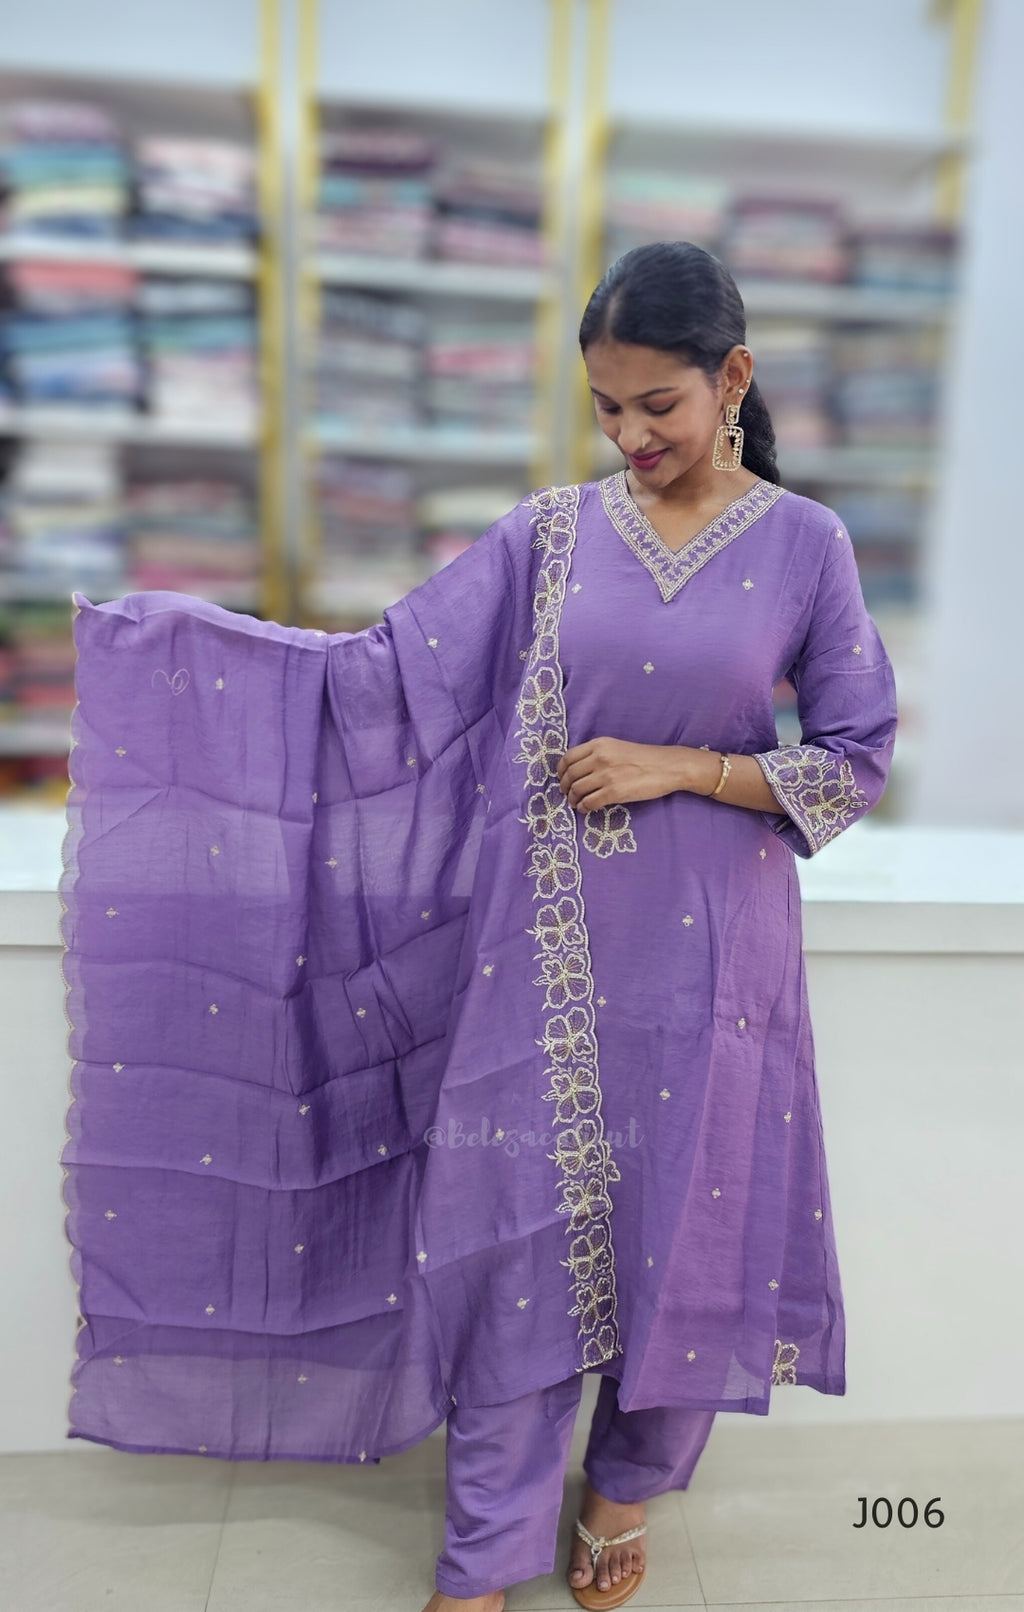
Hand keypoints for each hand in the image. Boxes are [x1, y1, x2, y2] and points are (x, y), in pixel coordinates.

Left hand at [556, 737, 684, 811]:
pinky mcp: (614, 792)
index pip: (568, 757)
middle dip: (564, 787)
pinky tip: (586, 809)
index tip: (562, 778)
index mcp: (599, 744)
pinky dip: (584, 808)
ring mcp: (606, 775)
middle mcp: (600, 758)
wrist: (668, 766)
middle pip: (570, 775)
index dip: (560, 771)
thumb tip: (579, 770)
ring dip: (573, 799)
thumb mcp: (617, 747)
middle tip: (566, 794)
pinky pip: (589, 802)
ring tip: (576, 803)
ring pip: (577, 790)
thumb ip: (598, 755)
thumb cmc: (645, 758)